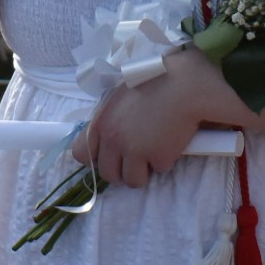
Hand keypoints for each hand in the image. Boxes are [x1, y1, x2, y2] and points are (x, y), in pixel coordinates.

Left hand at [72, 48, 218, 187]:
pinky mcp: (157, 157)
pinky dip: (165, 161)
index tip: (108, 155)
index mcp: (101, 122)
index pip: (81, 153)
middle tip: (136, 160)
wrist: (183, 85)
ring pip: (132, 181)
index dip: (95, 158)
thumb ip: (109, 119)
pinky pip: (159, 170)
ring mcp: (134, 150)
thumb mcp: (120, 97)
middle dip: (122, 171)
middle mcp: (113, 139)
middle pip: (108, 174)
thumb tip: (104, 138)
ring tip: (153, 154)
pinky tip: (170, 143)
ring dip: (143, 172)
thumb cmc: (153, 84)